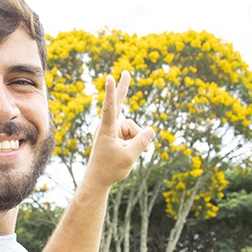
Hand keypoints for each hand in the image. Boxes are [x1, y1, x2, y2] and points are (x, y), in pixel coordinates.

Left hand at [83, 71, 154, 189]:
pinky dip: (136, 142)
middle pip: (118, 104)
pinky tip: (137, 152)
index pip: (110, 108)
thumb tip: (152, 130)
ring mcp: (112, 130)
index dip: (111, 93)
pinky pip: (131, 133)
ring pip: (133, 128)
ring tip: (133, 153)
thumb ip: (141, 142)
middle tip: (126, 72)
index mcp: (107, 130)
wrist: (99, 179)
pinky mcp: (116, 135)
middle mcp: (108, 126)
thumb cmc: (111, 169)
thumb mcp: (130, 157)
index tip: (109, 78)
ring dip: (137, 140)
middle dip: (123, 88)